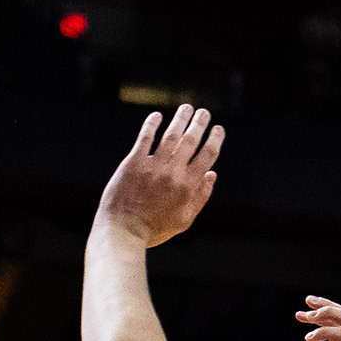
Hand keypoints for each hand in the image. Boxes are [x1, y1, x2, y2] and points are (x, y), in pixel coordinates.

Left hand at [96, 106, 225, 247]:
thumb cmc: (153, 229)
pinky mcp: (133, 163)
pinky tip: (157, 115)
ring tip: (186, 108)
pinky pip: (145, 138)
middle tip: (204, 112)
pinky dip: (152, 124)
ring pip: (171, 135)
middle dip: (200, 123)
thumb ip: (201, 196)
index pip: (208, 155)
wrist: (122, 231)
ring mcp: (153, 166)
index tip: (218, 129)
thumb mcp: (184, 220)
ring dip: (180, 119)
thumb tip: (212, 174)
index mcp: (188, 186)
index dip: (215, 139)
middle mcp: (173, 173)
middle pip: (191, 140)